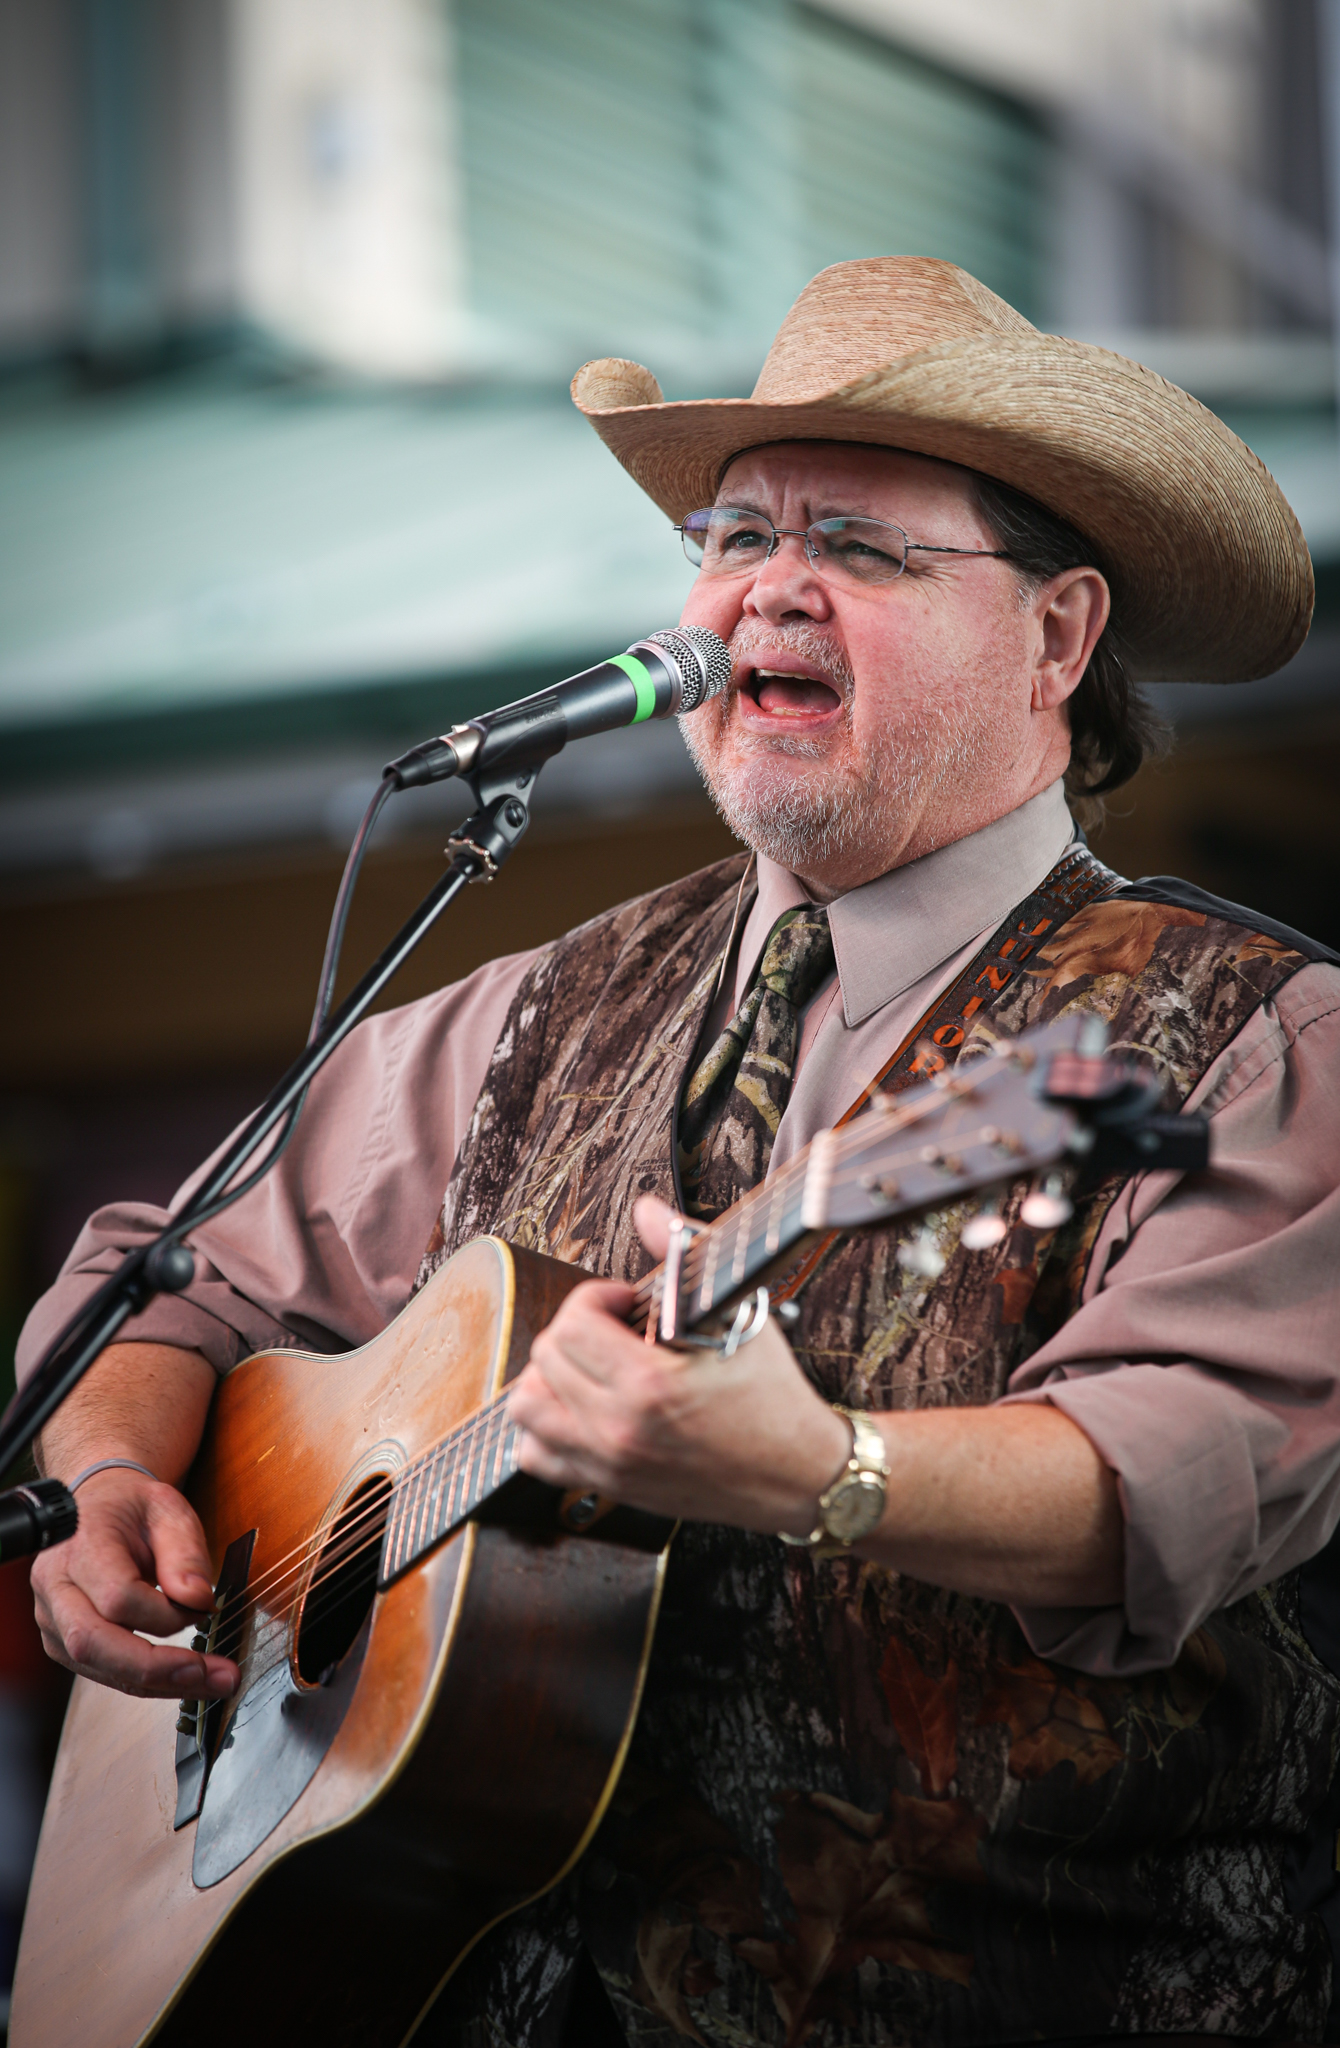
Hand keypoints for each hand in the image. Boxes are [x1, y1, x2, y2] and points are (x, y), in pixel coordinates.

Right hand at [31, 1469, 239, 1700]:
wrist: (99, 1508)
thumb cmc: (132, 1508)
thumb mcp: (169, 1509)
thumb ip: (185, 1552)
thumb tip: (197, 1599)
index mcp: (80, 1545)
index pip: (117, 1597)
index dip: (165, 1613)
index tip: (203, 1608)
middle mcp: (55, 1585)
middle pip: (93, 1643)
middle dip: (156, 1668)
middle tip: (212, 1675)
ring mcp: (52, 1617)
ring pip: (96, 1666)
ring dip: (157, 1683)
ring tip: (210, 1681)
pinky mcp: (61, 1641)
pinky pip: (101, 1671)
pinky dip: (144, 1680)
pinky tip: (182, 1678)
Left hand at [508, 1197, 849, 1533]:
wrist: (797, 1474)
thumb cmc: (773, 1397)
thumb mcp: (739, 1314)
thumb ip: (684, 1255)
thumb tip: (646, 1209)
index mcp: (649, 1385)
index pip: (574, 1323)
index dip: (595, 1297)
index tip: (625, 1301)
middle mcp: (619, 1428)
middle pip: (546, 1357)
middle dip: (574, 1328)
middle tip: (613, 1327)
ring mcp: (608, 1461)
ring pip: (526, 1405)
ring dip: (549, 1374)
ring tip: (587, 1364)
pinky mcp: (608, 1483)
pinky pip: (536, 1455)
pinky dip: (543, 1426)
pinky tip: (576, 1406)